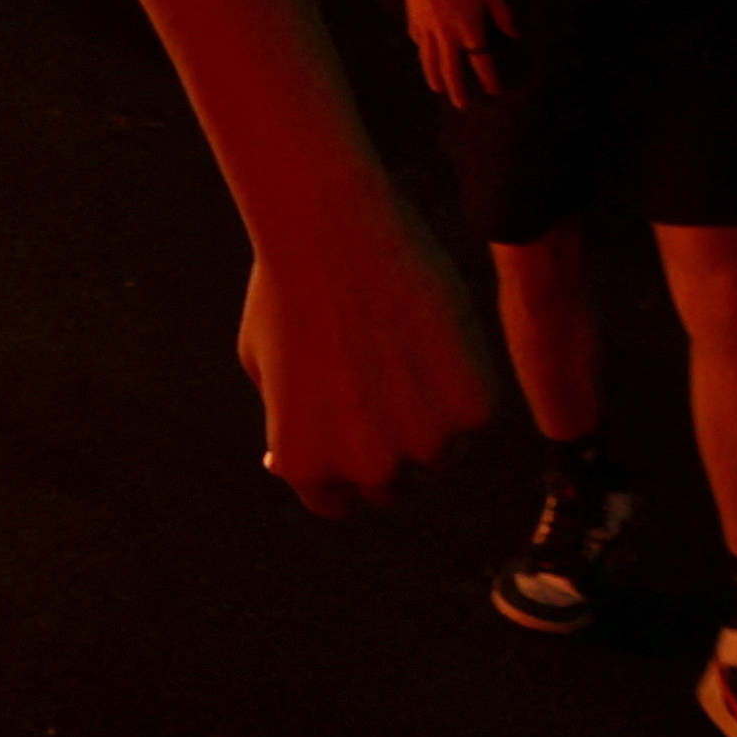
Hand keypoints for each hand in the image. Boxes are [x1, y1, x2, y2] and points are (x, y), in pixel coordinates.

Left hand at [239, 183, 492, 517]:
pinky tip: (431, 332)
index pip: (337, 503)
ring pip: (440, 452)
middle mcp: (365, 468)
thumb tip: (287, 468)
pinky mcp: (473, 408)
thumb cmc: (284, 289)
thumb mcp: (262, 367)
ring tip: (399, 348)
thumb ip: (287, 426)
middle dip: (388, 447)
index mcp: (306, 465)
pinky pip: (473, 411)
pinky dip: (462, 383)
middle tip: (379, 383)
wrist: (329, 234)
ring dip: (429, 417)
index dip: (343, 468)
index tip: (348, 429)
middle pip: (391, 485)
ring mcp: (425, 444)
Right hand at [395, 0, 514, 105]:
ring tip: (438, 90)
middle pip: (452, 69)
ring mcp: (428, 29)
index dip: (489, 78)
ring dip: (435, 77)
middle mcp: (448, 36)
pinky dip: (422, 50)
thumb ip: (503, 13)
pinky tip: (423, 53)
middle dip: (458, 89)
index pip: (481, 61)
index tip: (494, 91)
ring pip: (430, 60)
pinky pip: (418, 40)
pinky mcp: (414, 20)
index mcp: (470, 29)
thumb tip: (515, 34)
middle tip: (461, 105)